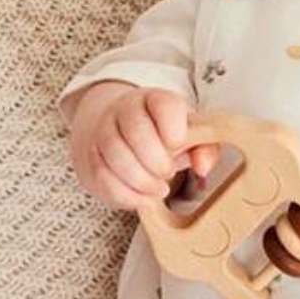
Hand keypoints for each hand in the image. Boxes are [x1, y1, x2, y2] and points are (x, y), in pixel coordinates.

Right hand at [72, 85, 220, 211]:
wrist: (124, 137)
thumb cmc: (164, 137)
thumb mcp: (192, 137)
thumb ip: (206, 148)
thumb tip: (203, 167)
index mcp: (155, 100)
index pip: (163, 104)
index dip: (173, 129)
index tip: (179, 144)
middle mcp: (125, 111)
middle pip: (136, 131)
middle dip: (157, 161)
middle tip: (169, 173)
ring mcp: (105, 132)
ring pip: (116, 154)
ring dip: (142, 180)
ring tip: (159, 189)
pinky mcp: (93, 157)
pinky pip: (103, 176)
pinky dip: (126, 194)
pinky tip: (143, 198)